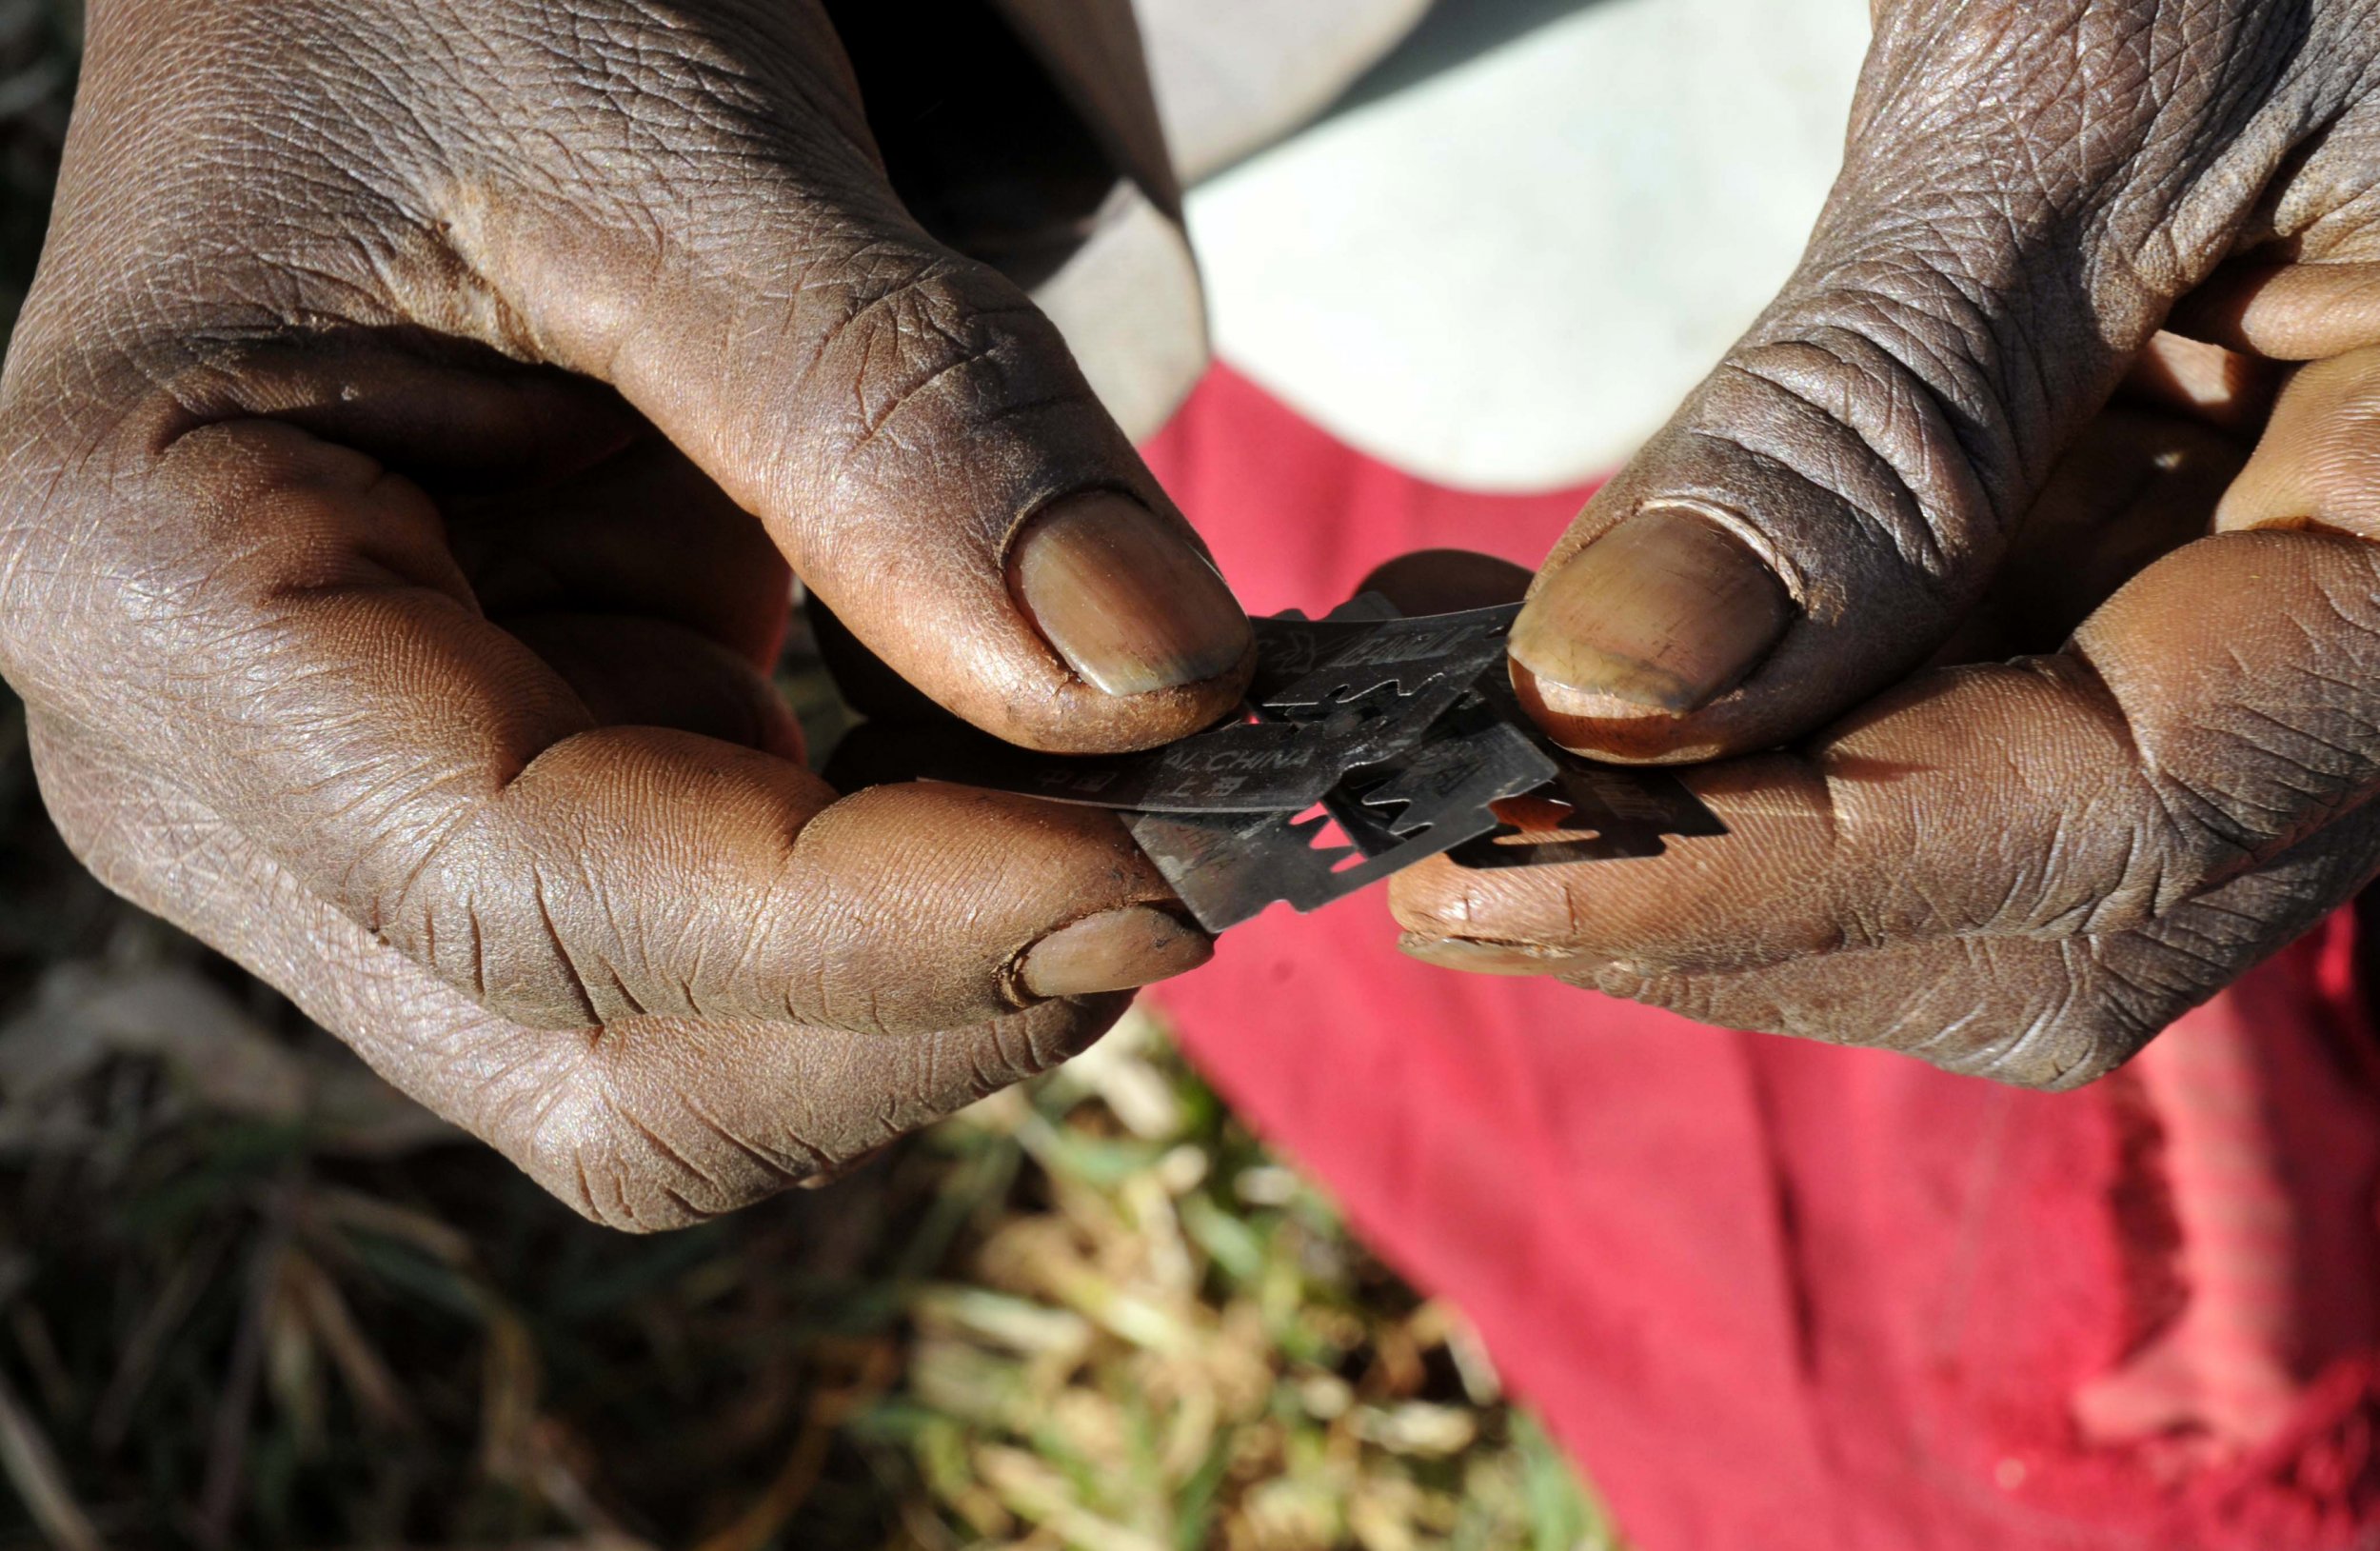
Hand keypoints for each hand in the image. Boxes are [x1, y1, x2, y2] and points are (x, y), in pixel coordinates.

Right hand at [0, 0, 1251, 1225]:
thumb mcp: (668, 137)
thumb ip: (899, 418)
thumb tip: (1152, 682)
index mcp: (159, 594)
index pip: (541, 898)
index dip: (882, 931)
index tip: (1159, 868)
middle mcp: (220, 779)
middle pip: (614, 1073)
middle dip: (925, 999)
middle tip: (1187, 842)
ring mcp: (363, 821)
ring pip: (692, 1064)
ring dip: (944, 978)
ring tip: (1128, 789)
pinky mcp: (511, 799)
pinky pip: (735, 959)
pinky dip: (918, 906)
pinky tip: (1036, 770)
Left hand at [1392, 0, 2379, 1087]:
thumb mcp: (2065, 89)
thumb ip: (1868, 416)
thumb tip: (1614, 696)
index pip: (2140, 805)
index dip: (1791, 872)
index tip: (1481, 875)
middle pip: (2058, 896)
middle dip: (1720, 897)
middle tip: (1417, 838)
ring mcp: (2267, 599)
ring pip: (1979, 853)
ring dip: (1688, 831)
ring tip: (1432, 738)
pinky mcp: (2144, 558)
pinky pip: (1942, 718)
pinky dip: (1728, 726)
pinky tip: (1533, 665)